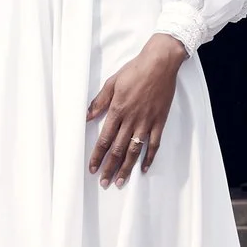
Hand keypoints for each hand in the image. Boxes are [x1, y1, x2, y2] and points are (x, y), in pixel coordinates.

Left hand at [87, 34, 186, 186]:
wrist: (160, 63)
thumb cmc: (135, 70)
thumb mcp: (112, 83)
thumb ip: (99, 101)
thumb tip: (87, 116)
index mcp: (117, 110)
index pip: (105, 139)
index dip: (97, 155)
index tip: (92, 168)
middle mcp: (131, 119)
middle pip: (118, 149)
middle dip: (110, 168)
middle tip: (103, 183)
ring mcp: (146, 122)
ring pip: (135, 150)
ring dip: (126, 167)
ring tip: (120, 181)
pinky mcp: (159, 121)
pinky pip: (154, 144)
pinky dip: (149, 158)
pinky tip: (144, 168)